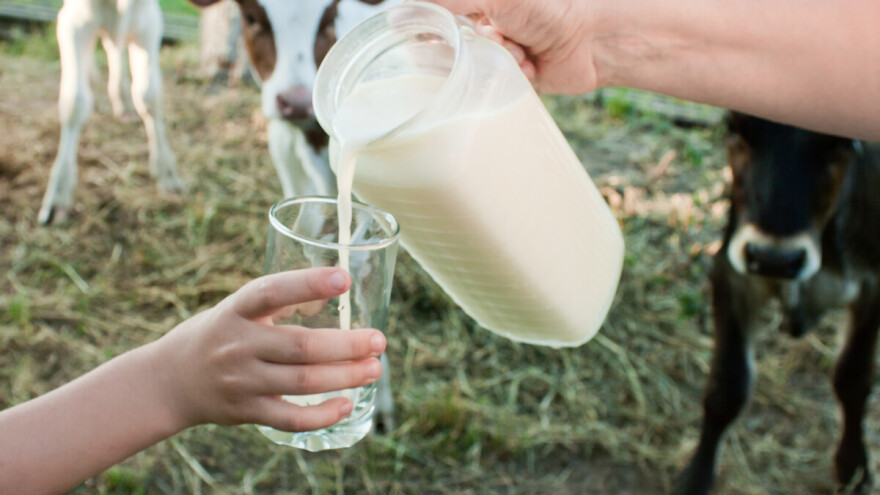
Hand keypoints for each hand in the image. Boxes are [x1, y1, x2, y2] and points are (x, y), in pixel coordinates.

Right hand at [152, 267, 386, 432]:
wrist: (169, 381)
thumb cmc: (219, 334)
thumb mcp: (238, 308)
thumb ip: (282, 301)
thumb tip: (337, 288)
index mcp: (236, 310)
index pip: (272, 291)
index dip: (308, 284)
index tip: (343, 278)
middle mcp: (238, 344)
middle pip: (300, 346)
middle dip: (347, 344)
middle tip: (379, 341)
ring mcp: (241, 381)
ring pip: (302, 382)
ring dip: (345, 376)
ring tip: (373, 369)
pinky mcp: (245, 411)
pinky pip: (289, 418)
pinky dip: (321, 414)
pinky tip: (346, 404)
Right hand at [428, 0, 596, 93]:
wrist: (591, 41)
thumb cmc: (548, 8)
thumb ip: (446, 0)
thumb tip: (395, 14)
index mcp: (478, 2)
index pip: (437, 16)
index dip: (436, 28)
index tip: (436, 37)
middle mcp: (486, 22)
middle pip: (454, 43)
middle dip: (476, 44)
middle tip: (498, 37)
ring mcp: (499, 50)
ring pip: (474, 66)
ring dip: (497, 59)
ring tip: (521, 51)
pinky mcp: (513, 76)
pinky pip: (494, 84)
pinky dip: (512, 75)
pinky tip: (531, 66)